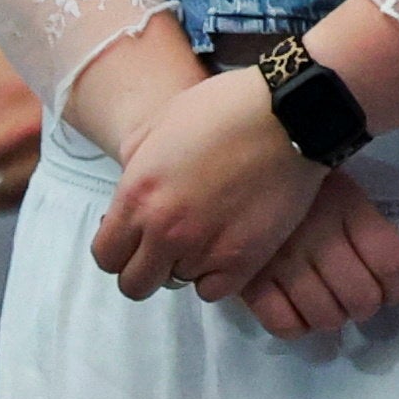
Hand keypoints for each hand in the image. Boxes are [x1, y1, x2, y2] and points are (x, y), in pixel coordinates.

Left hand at [89, 63, 325, 304]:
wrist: (292, 114)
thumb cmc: (227, 107)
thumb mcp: (164, 119)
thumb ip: (136, 158)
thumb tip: (130, 185)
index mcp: (138, 195)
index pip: (105, 256)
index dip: (119, 249)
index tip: (137, 238)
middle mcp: (163, 230)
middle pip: (134, 284)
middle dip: (146, 268)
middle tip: (168, 246)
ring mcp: (203, 249)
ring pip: (178, 283)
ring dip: (187, 263)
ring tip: (209, 232)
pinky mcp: (242, 260)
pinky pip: (213, 291)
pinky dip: (217, 275)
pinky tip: (228, 246)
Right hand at [240, 168, 398, 336]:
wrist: (247, 172)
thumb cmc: (304, 185)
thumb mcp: (345, 190)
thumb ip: (368, 229)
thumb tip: (391, 276)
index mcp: (347, 206)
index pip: (390, 262)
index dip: (398, 286)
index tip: (392, 289)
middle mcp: (318, 236)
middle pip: (361, 298)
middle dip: (366, 305)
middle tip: (358, 298)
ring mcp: (282, 260)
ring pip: (326, 317)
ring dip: (334, 317)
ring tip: (329, 304)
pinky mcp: (250, 281)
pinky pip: (284, 324)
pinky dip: (299, 327)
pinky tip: (300, 312)